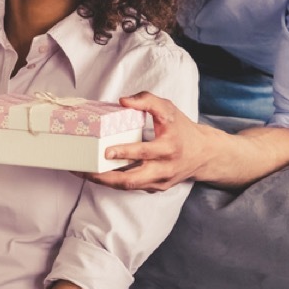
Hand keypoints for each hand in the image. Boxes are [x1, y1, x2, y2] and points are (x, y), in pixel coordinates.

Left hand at [81, 92, 207, 191]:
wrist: (204, 154)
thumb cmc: (182, 129)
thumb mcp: (168, 109)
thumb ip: (147, 101)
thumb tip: (123, 101)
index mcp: (169, 147)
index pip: (145, 152)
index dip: (126, 152)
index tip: (106, 150)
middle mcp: (165, 168)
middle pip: (133, 179)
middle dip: (107, 177)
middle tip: (86, 170)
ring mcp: (160, 181)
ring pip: (130, 186)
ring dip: (105, 182)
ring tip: (85, 173)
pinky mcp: (156, 187)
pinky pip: (133, 186)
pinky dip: (114, 182)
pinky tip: (98, 175)